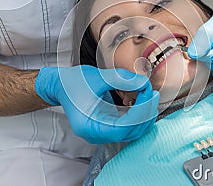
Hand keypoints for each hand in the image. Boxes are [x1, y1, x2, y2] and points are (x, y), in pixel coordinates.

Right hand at [35, 65, 159, 143]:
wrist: (61, 85)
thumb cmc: (73, 82)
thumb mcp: (98, 77)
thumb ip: (122, 79)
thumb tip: (143, 83)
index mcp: (89, 126)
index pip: (123, 127)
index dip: (140, 111)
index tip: (148, 94)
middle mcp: (96, 134)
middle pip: (129, 132)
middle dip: (145, 113)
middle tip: (152, 93)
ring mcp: (102, 132)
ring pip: (131, 132)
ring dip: (144, 116)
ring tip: (149, 96)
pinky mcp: (107, 127)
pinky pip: (128, 127)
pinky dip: (138, 116)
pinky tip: (142, 101)